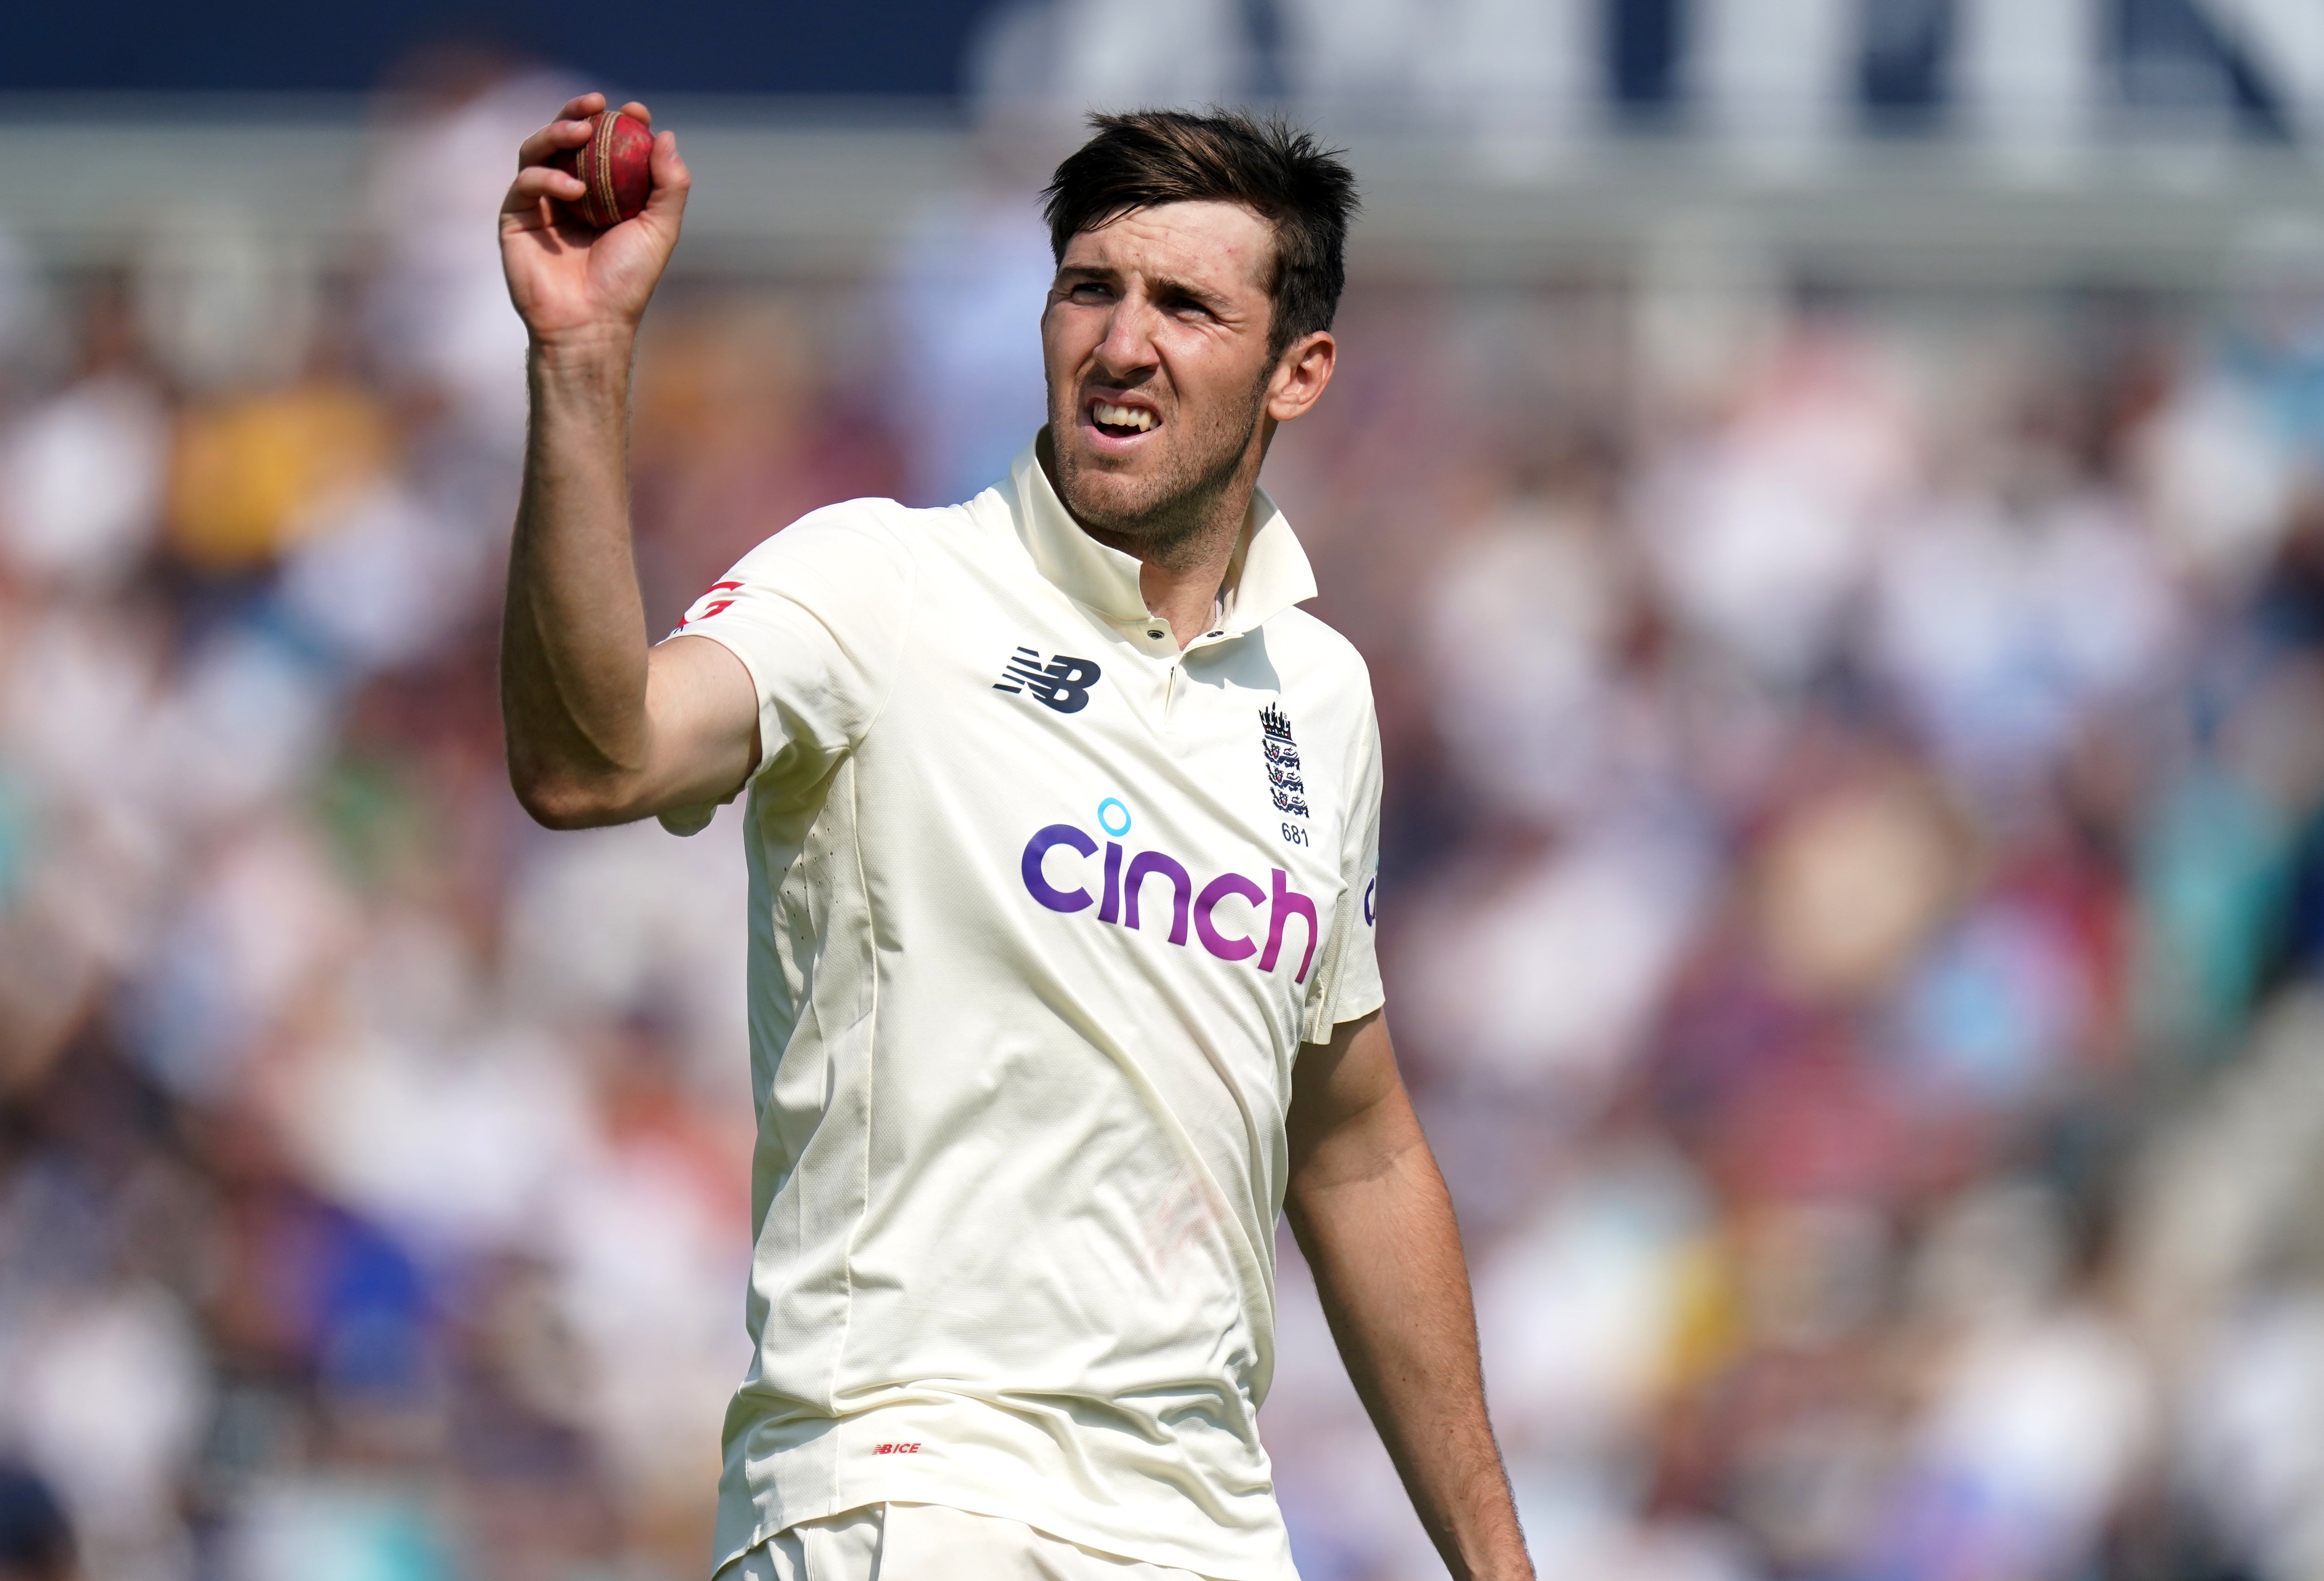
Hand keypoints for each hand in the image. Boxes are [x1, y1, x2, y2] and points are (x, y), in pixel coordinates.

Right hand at [500, 93, 690, 349]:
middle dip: (579, 113)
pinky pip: (526, 182)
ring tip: (581, 132)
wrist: (591, 322)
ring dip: (558, 132)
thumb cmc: (627, 282)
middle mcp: (569, 193)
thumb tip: (665, 135)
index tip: (635, 111)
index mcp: (603, 193)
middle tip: (597, 103)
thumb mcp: (659, 230)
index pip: (605, 146)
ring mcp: (540, 203)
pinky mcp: (516, 217)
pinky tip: (573, 189)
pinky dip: (548, 178)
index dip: (619, 123)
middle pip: (566, 139)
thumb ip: (668, 185)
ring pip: (539, 150)